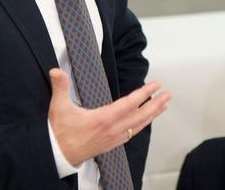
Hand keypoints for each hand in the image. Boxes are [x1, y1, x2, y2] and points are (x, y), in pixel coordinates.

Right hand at [48, 68, 171, 165]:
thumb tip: (56, 71)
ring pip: (138, 126)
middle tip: (168, 95)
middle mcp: (112, 129)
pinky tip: (145, 122)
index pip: (129, 104)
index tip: (156, 85)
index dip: (144, 93)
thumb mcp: (58, 107)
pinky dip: (142, 125)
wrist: (58, 155)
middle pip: (140, 116)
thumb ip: (60, 87)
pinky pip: (132, 133)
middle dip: (156, 104)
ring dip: (153, 115)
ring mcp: (113, 138)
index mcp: (103, 119)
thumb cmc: (59, 132)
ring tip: (164, 106)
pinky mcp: (111, 143)